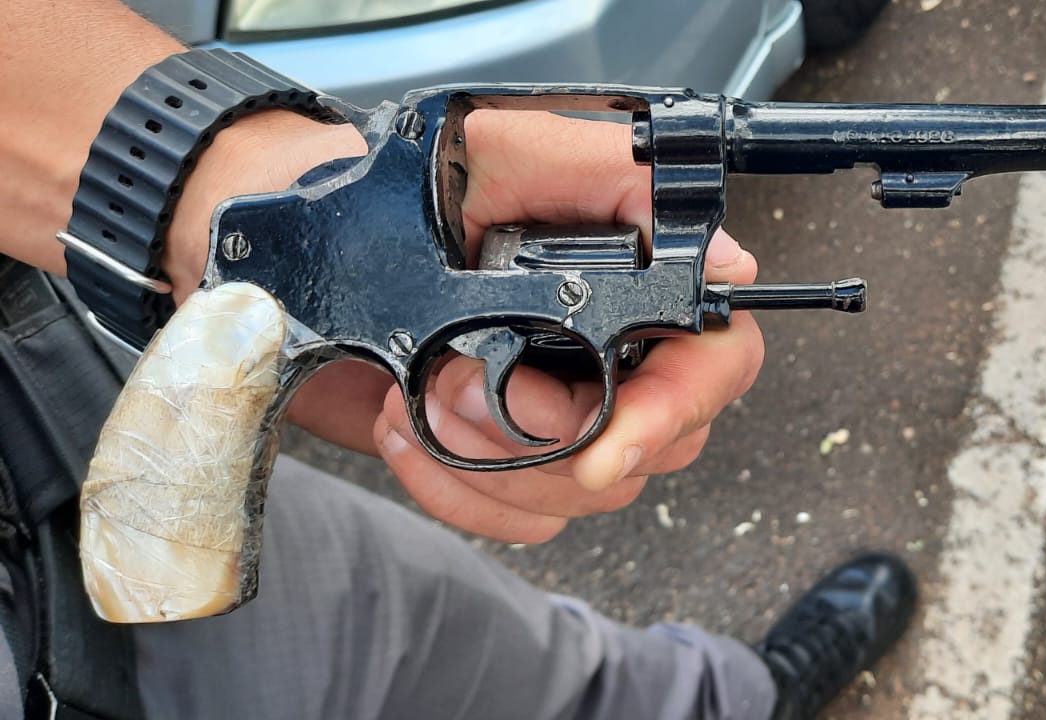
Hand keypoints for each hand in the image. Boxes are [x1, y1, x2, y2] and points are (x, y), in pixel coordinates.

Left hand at [168, 110, 763, 543]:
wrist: (287, 252)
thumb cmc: (390, 189)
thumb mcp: (504, 152)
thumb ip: (615, 185)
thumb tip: (728, 261)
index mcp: (633, 281)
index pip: (715, 362)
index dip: (676, 409)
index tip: (608, 445)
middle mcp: (616, 354)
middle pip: (658, 445)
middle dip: (551, 433)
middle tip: (463, 378)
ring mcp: (561, 416)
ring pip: (587, 494)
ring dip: (493, 459)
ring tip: (423, 388)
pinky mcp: (505, 465)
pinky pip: (523, 523)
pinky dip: (458, 491)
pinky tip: (406, 427)